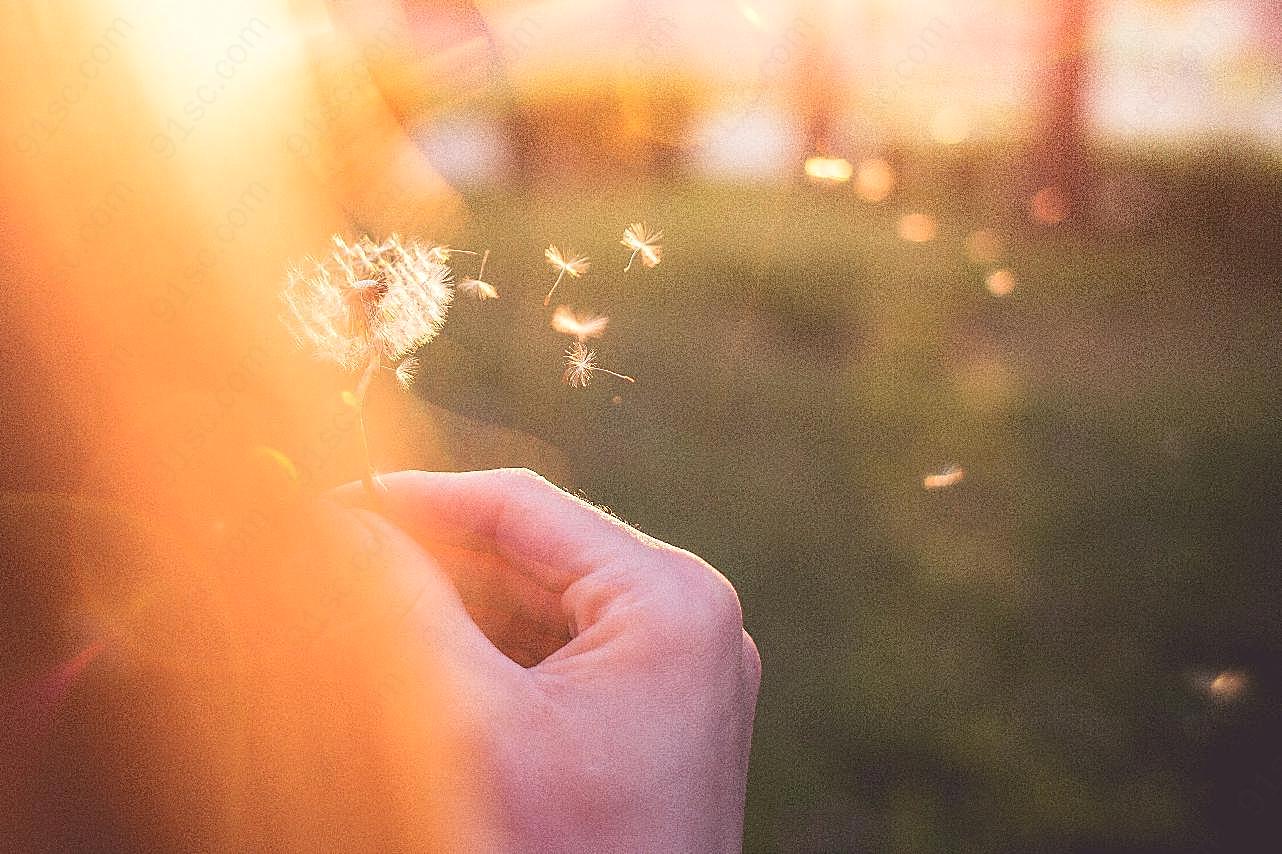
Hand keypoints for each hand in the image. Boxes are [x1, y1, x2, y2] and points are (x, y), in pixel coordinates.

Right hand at [333, 469, 759, 852]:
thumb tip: (335, 523)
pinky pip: (559, 649)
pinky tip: (419, 656)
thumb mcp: (470, 723)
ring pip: (538, 601)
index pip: (523, 509)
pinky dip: (487, 648)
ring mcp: (679, 665)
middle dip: (430, 558)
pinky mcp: (655, 708)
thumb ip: (400, 606)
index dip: (417, 498)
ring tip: (359, 609)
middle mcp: (690, 616)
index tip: (329, 502)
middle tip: (329, 557)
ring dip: (451, 603)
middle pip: (532, 553)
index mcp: (672, 599)